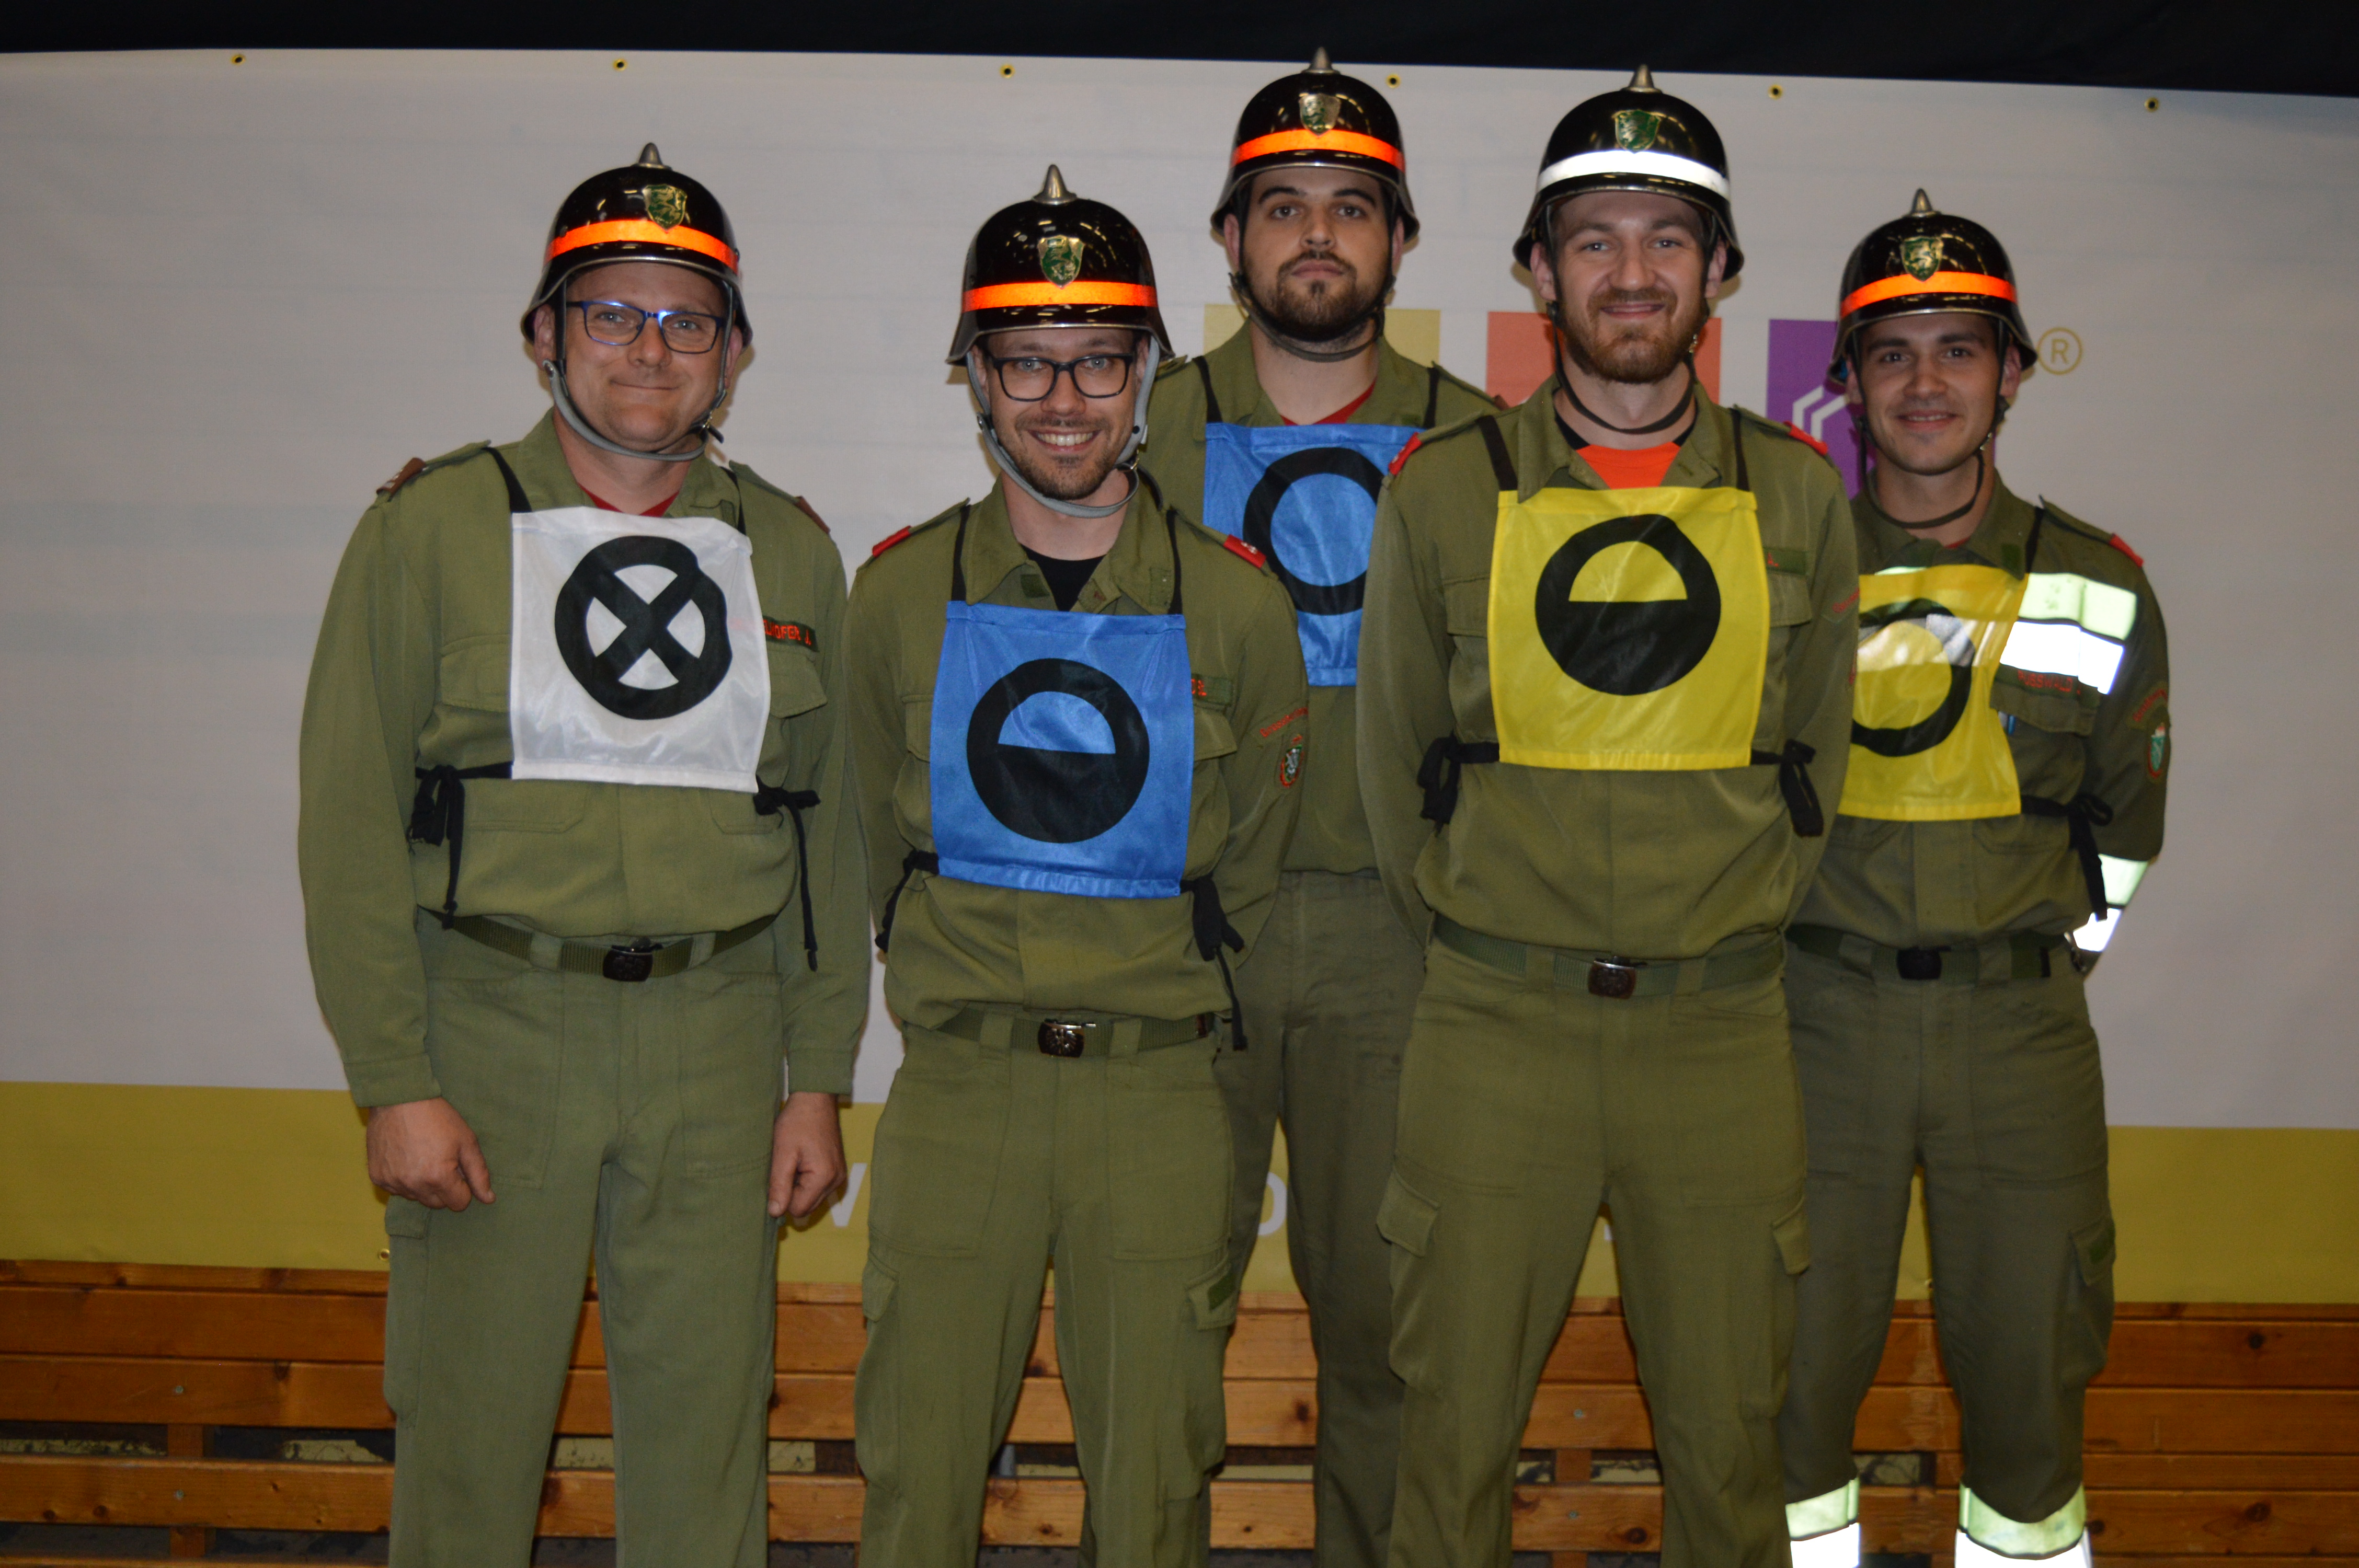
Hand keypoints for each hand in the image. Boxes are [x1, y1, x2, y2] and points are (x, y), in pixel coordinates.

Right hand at [366, 1097, 494, 1210]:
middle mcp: (413, 1185)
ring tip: (423, 1157)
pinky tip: (407, 1158)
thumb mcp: (467, 1141)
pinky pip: (397, 1190)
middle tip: (442, 1161)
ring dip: (423, 1185)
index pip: (458, 1203)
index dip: (463, 1187)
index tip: (459, 1169)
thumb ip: (479, 1174)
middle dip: (445, 1188)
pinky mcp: (377, 1177)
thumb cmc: (437, 1117)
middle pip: (437, 1204)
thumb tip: (489, 1200)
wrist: (399, 1098)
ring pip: (417, 1197)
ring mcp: (392, 1182)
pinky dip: (404, 1180)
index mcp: (438, 1177)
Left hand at [768, 1090, 845, 1221]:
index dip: (782, 1197)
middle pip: (807, 1207)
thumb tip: (775, 1213)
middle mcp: (836, 1180)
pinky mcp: (837, 1170)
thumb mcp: (783, 1153)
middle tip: (787, 1166)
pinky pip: (818, 1188)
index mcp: (824, 1178)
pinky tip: (801, 1161)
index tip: (779, 1174)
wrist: (815, 1099)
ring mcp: (839, 1176)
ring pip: (811, 1199)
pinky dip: (806, 1180)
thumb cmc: (797, 1122)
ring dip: (798, 1186)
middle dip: (791, 1192)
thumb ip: (779, 1185)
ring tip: (794, 1162)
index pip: (798, 1209)